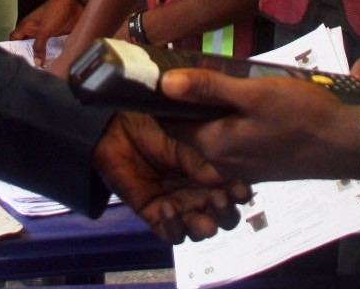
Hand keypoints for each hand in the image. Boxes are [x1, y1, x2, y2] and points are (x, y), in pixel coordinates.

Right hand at [11, 0, 83, 65]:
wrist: (75, 2)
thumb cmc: (56, 11)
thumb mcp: (44, 30)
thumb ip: (38, 47)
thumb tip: (36, 63)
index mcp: (27, 26)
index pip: (14, 39)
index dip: (13, 49)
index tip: (16, 62)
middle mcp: (35, 31)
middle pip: (28, 47)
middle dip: (29, 57)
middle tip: (30, 71)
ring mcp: (46, 34)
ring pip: (41, 49)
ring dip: (42, 58)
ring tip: (42, 72)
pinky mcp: (58, 36)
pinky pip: (53, 48)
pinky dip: (53, 55)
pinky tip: (54, 64)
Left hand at [92, 111, 249, 243]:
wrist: (118, 128)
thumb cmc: (152, 125)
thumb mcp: (184, 137)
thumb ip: (201, 160)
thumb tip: (221, 179)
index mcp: (210, 172)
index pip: (232, 191)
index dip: (239, 194)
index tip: (241, 190)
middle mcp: (197, 193)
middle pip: (222, 217)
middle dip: (226, 214)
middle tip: (220, 200)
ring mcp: (177, 206)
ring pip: (199, 230)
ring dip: (205, 226)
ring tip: (202, 216)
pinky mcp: (155, 216)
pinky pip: (171, 234)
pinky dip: (174, 226)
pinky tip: (169, 207)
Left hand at [156, 69, 359, 184]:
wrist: (345, 144)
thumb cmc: (301, 114)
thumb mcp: (254, 93)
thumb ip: (208, 88)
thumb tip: (163, 83)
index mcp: (215, 144)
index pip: (170, 122)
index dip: (163, 98)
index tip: (163, 72)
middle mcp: (222, 162)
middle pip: (192, 129)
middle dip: (189, 102)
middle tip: (196, 68)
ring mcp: (242, 168)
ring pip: (214, 135)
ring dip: (213, 111)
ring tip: (223, 80)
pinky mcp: (260, 166)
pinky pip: (233, 142)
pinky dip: (231, 123)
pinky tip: (246, 104)